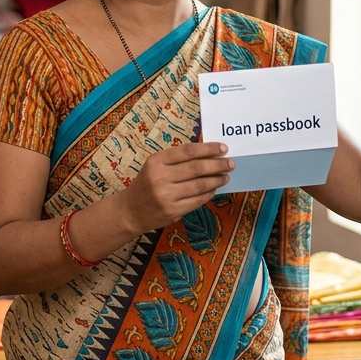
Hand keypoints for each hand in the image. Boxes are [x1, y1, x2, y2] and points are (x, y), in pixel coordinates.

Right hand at [119, 142, 233, 234]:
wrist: (130, 211)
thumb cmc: (147, 184)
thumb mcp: (155, 166)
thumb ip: (177, 159)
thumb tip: (208, 153)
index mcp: (156, 161)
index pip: (188, 151)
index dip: (208, 148)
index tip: (223, 148)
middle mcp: (160, 178)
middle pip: (196, 168)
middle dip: (218, 164)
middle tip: (230, 163)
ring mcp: (166, 196)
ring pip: (200, 185)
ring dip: (217, 180)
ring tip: (226, 176)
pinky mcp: (172, 211)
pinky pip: (197, 201)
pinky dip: (209, 194)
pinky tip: (214, 189)